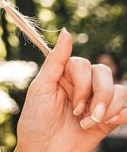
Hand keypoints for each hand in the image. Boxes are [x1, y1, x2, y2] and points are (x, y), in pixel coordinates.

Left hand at [16, 28, 126, 151]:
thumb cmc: (35, 121)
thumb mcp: (41, 87)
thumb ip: (56, 60)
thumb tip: (66, 31)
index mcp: (64, 74)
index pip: (84, 64)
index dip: (82, 83)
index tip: (71, 104)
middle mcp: (81, 85)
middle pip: (104, 73)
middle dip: (97, 95)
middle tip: (80, 114)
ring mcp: (96, 101)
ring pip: (118, 89)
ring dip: (107, 107)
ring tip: (90, 122)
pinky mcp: (108, 118)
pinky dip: (121, 113)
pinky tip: (106, 122)